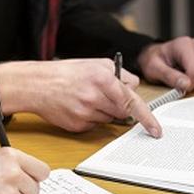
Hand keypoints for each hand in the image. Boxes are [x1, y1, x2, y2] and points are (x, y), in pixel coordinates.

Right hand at [0, 59, 161, 136]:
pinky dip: (92, 118)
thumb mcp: (95, 63)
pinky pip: (95, 125)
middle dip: (119, 106)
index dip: (147, 118)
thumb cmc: (66, 72)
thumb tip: (135, 87)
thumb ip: (120, 73)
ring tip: (87, 98)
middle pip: (122, 111)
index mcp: (103, 79)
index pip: (132, 102)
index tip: (156, 130)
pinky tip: (79, 106)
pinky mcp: (78, 125)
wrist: (37, 85)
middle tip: (105, 95)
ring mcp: (86, 113)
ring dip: (105, 111)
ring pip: (109, 119)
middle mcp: (95, 98)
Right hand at [0, 148, 50, 193]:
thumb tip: (26, 174)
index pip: (42, 170)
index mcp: (10, 155)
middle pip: (36, 188)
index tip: (31, 180)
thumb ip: (10, 164)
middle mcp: (13, 171)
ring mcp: (9, 190)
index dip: (35, 177)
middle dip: (25, 190)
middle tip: (9, 189)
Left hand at [136, 36, 193, 91]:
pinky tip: (189, 74)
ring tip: (182, 74)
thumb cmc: (154, 61)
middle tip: (177, 79)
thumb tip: (187, 85)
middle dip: (191, 84)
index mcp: (184, 44)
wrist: (157, 56)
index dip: (187, 84)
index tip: (176, 85)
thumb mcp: (154, 69)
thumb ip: (169, 76)